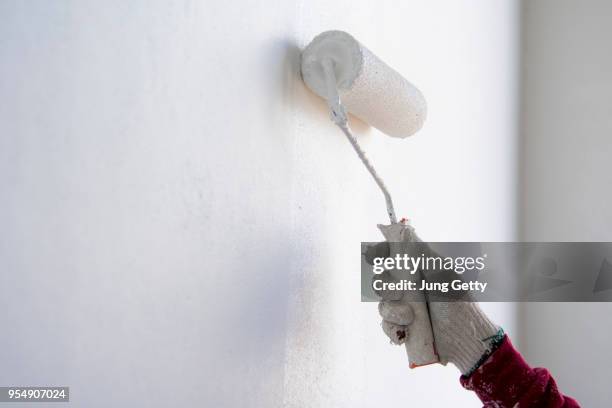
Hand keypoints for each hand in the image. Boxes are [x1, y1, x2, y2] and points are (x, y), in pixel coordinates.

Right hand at [373, 223, 501, 374]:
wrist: (466, 339)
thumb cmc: (460, 303)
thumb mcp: (443, 274)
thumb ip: (422, 254)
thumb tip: (405, 230)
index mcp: (418, 271)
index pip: (392, 256)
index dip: (380, 253)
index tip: (374, 256)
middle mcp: (409, 288)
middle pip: (381, 280)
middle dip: (385, 287)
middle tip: (399, 294)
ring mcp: (404, 309)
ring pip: (382, 305)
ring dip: (393, 312)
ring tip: (410, 318)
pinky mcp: (403, 328)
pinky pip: (386, 325)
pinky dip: (393, 328)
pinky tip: (405, 332)